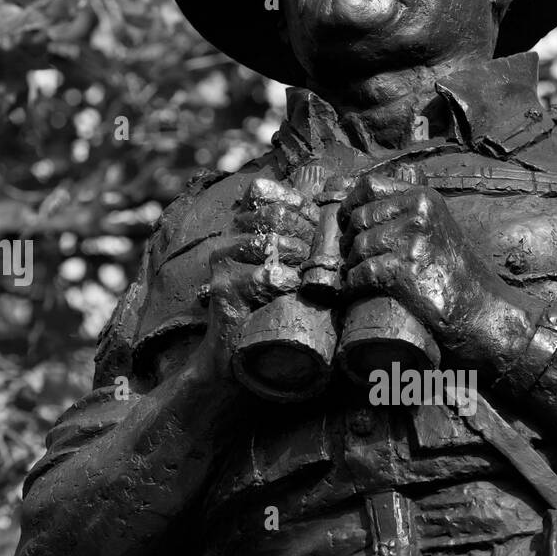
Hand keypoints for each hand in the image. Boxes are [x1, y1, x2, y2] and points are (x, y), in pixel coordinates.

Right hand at [193, 175, 316, 387]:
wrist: (229, 360)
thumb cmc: (264, 315)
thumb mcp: (283, 275)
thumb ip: (297, 247)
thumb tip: (334, 224)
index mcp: (240, 230)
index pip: (268, 195)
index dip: (301, 206)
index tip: (319, 226)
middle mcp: (227, 241)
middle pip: (274, 215)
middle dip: (307, 234)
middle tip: (319, 258)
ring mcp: (222, 265)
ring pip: (269, 243)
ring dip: (298, 258)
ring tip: (307, 277)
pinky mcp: (223, 290)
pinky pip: (263, 276)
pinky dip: (286, 282)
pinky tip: (294, 290)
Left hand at [342, 174, 505, 348]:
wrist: (482, 308)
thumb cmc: (457, 272)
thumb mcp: (439, 226)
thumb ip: (410, 212)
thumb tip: (361, 207)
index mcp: (424, 198)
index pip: (369, 186)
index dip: (349, 203)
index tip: (344, 221)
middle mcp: (419, 214)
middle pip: (359, 219)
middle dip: (348, 241)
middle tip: (351, 258)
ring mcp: (412, 242)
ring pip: (357, 247)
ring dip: (351, 265)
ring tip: (356, 276)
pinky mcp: (404, 271)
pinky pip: (361, 274)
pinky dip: (353, 285)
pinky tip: (356, 290)